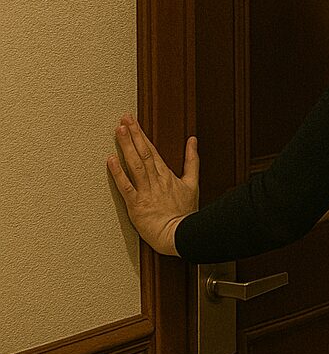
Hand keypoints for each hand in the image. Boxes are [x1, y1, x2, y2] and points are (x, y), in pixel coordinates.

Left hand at [108, 114, 198, 255]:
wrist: (180, 234)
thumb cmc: (184, 213)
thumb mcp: (193, 183)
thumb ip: (192, 161)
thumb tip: (193, 140)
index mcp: (167, 175)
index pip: (153, 150)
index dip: (141, 135)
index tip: (132, 121)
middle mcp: (156, 180)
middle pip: (144, 153)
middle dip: (133, 134)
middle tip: (124, 118)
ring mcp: (147, 191)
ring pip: (136, 165)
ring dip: (127, 147)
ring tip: (119, 130)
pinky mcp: (137, 205)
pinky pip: (126, 186)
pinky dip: (119, 173)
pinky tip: (111, 160)